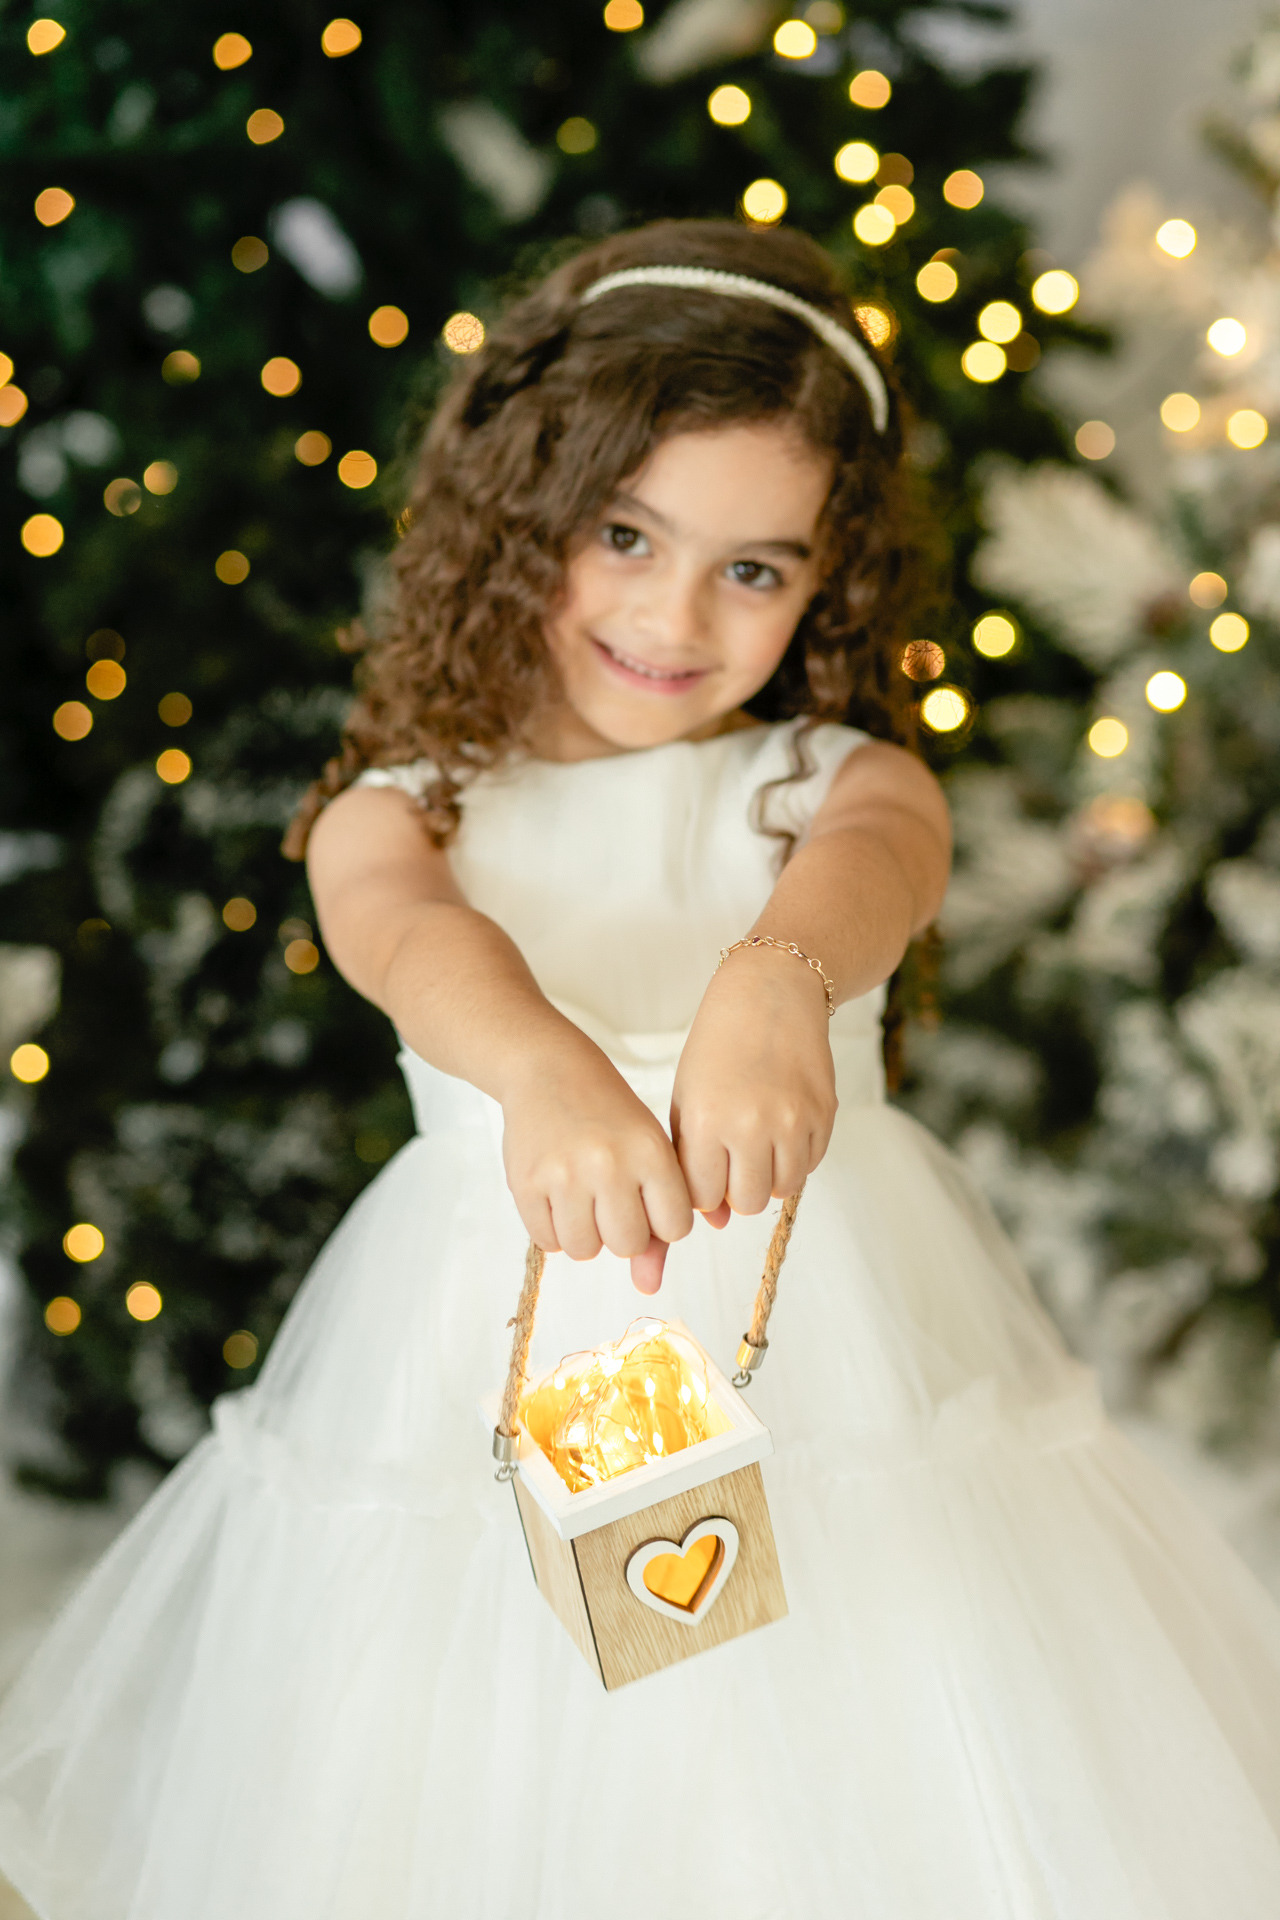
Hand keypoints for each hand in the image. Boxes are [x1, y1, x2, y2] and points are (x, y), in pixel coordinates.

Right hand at [500, 1032, 693, 1292]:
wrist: (547, 1069)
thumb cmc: (609, 1118)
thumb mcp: (646, 1152)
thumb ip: (656, 1220)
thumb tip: (649, 1289)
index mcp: (651, 1151)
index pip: (675, 1228)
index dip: (662, 1220)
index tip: (648, 1197)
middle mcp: (609, 1163)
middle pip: (628, 1244)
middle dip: (622, 1230)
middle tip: (610, 1197)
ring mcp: (564, 1174)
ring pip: (585, 1250)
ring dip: (585, 1233)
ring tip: (582, 1196)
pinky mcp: (526, 1183)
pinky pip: (547, 1242)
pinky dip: (553, 1228)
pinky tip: (557, 1194)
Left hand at [671, 950, 836, 1215]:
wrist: (771, 992)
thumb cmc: (718, 1046)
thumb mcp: (690, 1098)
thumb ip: (694, 1161)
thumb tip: (717, 1223)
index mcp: (706, 1121)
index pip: (701, 1196)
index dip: (701, 1189)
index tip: (704, 1169)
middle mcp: (750, 1126)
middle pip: (744, 1203)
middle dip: (734, 1189)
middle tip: (731, 1159)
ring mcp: (792, 1122)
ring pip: (780, 1190)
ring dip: (766, 1176)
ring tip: (756, 1143)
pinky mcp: (824, 1115)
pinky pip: (809, 1166)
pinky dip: (794, 1157)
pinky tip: (780, 1124)